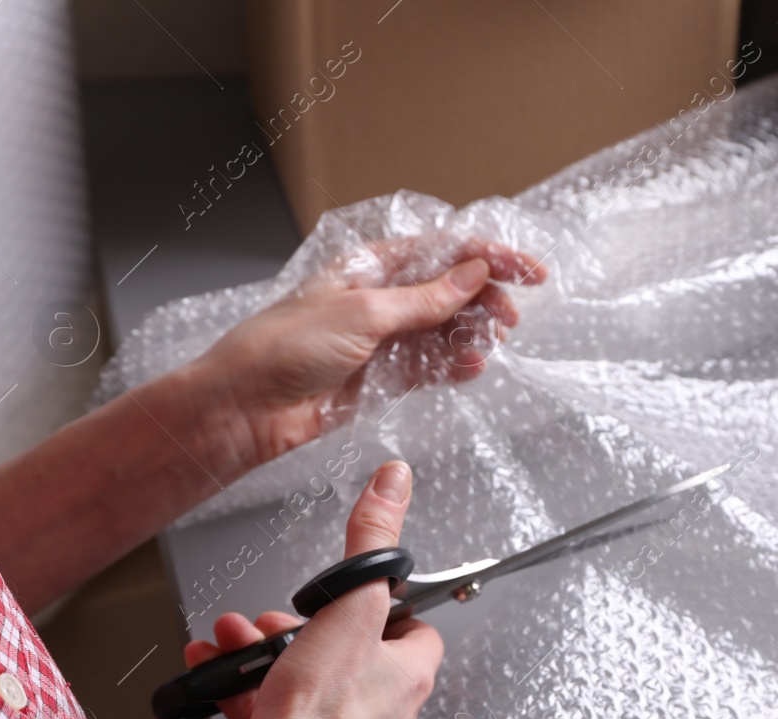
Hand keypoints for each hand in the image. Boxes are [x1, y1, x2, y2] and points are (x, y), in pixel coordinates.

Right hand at [184, 460, 441, 718]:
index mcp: (410, 677)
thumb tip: (396, 483)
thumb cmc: (320, 718)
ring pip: (306, 681)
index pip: (415, 627)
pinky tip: (217, 672)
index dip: (383, 604)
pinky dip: (245, 689)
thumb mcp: (349, 604)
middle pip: (350, 651)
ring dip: (265, 653)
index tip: (354, 590)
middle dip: (302, 627)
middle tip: (276, 618)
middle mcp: (387, 714)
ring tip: (235, 638)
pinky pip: (274, 714)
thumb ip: (372, 540)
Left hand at [190, 238, 546, 471]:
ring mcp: (385, 338)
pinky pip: (432, 366)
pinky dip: (456, 366)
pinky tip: (473, 367)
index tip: (530, 271)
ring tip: (493, 343)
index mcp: (371, 267)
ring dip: (473, 334)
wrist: (247, 406)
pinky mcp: (385, 377)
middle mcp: (381, 299)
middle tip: (511, 318)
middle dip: (486, 299)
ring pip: (446, 329)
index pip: (442, 253)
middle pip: (450, 290)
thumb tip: (472, 275)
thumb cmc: (284, 347)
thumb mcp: (363, 313)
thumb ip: (424, 300)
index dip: (489, 257)